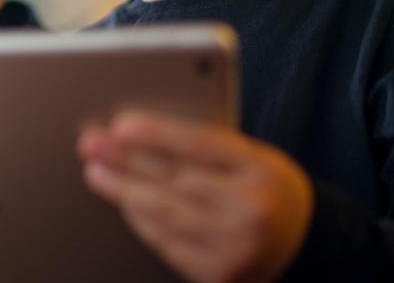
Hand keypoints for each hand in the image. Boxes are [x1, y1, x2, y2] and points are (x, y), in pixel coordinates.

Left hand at [79, 110, 312, 282]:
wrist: (302, 241)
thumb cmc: (263, 186)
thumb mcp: (251, 155)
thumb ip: (205, 145)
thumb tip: (139, 133)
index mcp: (260, 168)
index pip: (200, 145)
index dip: (156, 134)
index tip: (119, 124)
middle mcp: (250, 210)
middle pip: (174, 180)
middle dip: (125, 161)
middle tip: (91, 144)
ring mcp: (234, 248)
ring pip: (164, 214)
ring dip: (123, 192)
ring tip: (96, 172)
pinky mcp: (218, 275)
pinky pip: (166, 244)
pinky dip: (140, 221)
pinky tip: (124, 203)